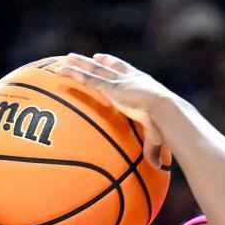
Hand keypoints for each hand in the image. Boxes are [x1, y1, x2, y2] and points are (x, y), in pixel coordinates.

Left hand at [59, 53, 175, 166]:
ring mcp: (118, 81)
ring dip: (80, 64)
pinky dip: (72, 74)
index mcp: (142, 82)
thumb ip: (152, 149)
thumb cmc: (164, 123)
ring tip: (67, 59)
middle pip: (108, 66)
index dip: (113, 63)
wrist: (164, 111)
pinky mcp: (110, 88)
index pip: (124, 69)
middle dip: (96, 61)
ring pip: (94, 69)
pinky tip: (60, 71)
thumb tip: (156, 167)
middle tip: (87, 57)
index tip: (102, 59)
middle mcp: (129, 78)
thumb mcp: (157, 135)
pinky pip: (86, 79)